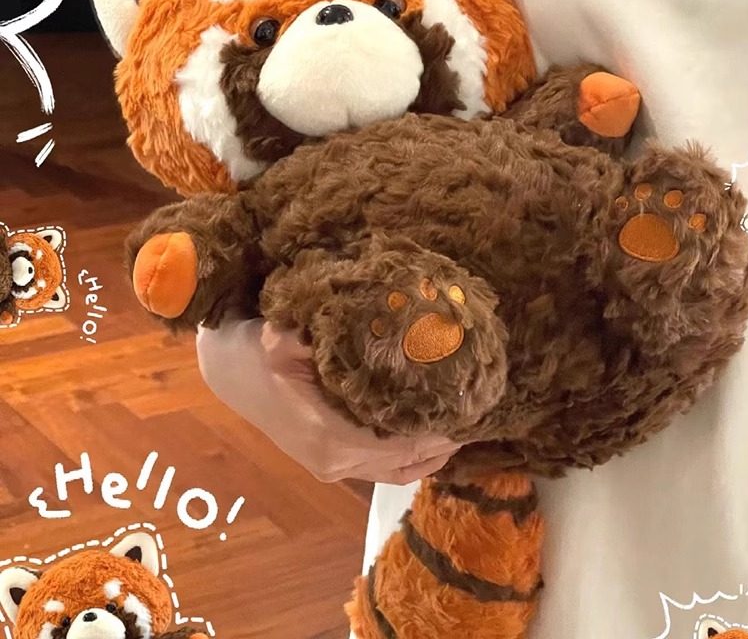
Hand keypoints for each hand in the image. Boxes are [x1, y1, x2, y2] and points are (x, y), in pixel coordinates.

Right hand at [196, 319, 461, 483]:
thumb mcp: (282, 335)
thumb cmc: (253, 350)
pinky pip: (382, 469)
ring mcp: (333, 467)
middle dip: (443, 437)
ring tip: (463, 424)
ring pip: (396, 470)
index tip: (470, 403)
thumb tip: (374, 321)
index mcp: (329, 435)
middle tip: (476, 408)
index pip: (401, 443)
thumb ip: (322, 335)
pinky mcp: (331, 462)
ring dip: (432, 452)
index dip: (439, 428)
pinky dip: (412, 461)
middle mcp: (335, 461)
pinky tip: (434, 444)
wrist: (227, 369)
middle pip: (406, 459)